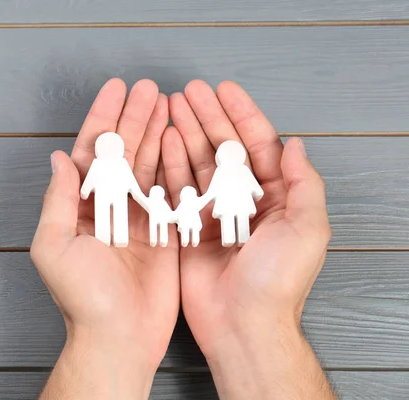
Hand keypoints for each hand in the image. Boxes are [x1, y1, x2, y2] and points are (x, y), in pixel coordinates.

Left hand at [32, 78, 179, 398]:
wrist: (120, 335)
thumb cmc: (83, 298)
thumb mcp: (56, 245)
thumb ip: (59, 200)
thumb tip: (59, 158)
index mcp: (82, 206)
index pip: (93, 152)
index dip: (103, 118)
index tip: (116, 90)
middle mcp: (110, 206)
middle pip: (124, 150)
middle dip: (135, 117)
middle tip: (149, 87)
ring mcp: (139, 216)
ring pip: (149, 163)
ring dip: (157, 131)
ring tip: (168, 102)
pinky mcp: (165, 230)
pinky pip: (171, 189)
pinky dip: (176, 162)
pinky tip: (181, 138)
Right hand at [164, 80, 333, 397]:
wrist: (241, 323)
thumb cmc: (277, 280)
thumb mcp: (307, 228)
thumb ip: (303, 183)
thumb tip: (295, 143)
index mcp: (274, 197)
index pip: (257, 144)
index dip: (241, 114)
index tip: (223, 89)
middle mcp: (242, 200)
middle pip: (223, 148)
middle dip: (207, 116)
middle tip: (188, 91)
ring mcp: (213, 212)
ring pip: (198, 163)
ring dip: (186, 132)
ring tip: (171, 106)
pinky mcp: (188, 227)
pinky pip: (177, 188)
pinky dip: (171, 163)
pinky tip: (165, 140)